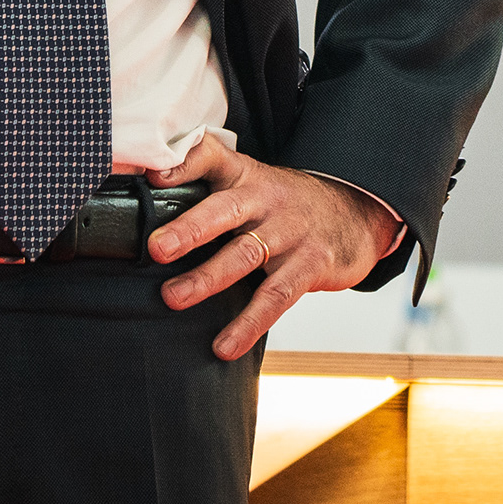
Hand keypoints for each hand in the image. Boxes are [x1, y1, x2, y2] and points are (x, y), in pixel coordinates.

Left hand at [147, 134, 400, 359]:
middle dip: (190, 228)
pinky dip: (249, 323)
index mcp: (245, 176)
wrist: (356, 213)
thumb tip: (146, 204)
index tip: (154, 175)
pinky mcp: (310, 264)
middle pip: (226, 209)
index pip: (213, 158)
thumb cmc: (286, 205)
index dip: (184, 163)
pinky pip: (276, 297)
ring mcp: (290, 231)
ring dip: (208, 277)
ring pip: (246, 253)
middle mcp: (266, 198)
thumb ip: (208, 189)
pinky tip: (224, 345)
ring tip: (174, 297)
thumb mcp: (252, 183)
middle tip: (157, 248)